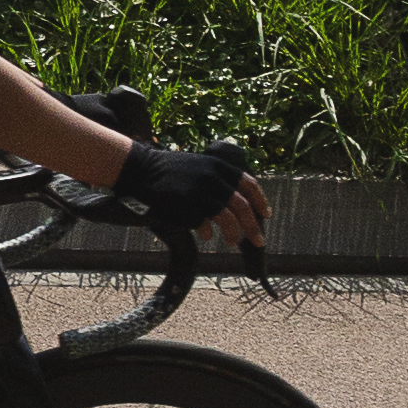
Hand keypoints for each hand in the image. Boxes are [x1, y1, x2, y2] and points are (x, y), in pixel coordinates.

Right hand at [119, 136, 268, 249]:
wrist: (141, 169)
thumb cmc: (169, 171)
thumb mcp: (199, 165)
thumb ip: (218, 178)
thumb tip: (239, 202)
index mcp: (218, 166)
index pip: (249, 185)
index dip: (261, 201)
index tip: (265, 215)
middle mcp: (212, 178)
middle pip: (242, 206)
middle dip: (253, 227)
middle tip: (258, 241)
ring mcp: (199, 192)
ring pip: (227, 218)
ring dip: (234, 233)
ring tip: (233, 241)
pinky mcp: (185, 205)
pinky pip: (204, 225)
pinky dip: (209, 233)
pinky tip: (207, 235)